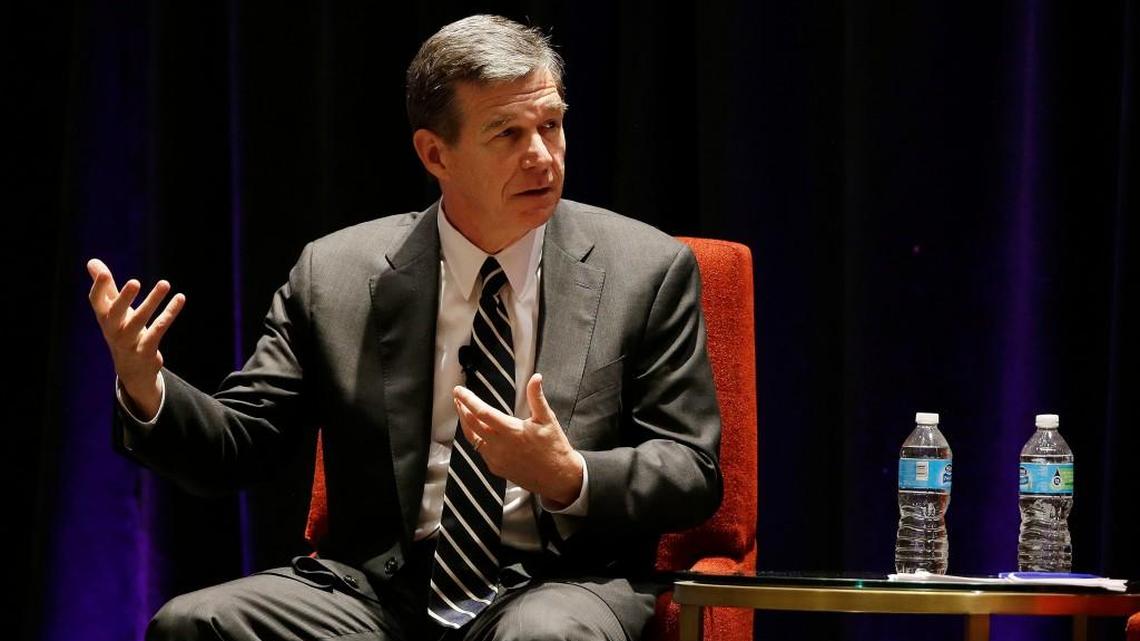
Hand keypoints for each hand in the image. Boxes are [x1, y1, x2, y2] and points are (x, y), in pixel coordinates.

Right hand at [87, 259, 184, 419]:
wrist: (131, 369)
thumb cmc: (121, 332)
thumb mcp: (112, 311)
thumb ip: (105, 287)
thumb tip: (92, 262)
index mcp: (104, 318)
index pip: (96, 301)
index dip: (98, 287)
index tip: (103, 272)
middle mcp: (113, 330)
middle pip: (116, 312)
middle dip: (124, 298)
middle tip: (134, 281)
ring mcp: (129, 342)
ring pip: (141, 320)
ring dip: (153, 301)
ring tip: (165, 283)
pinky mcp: (146, 350)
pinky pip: (159, 329)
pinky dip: (170, 313)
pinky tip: (180, 298)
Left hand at [453, 373, 583, 507]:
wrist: (558, 477)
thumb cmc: (554, 448)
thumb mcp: (548, 419)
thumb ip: (537, 397)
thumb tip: (535, 377)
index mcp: (512, 432)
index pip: (482, 412)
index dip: (468, 400)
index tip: (459, 390)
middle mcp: (500, 446)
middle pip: (471, 425)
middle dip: (462, 409)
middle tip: (458, 397)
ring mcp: (496, 459)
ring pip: (472, 439)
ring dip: (466, 423)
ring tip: (463, 411)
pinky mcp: (496, 468)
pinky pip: (480, 450)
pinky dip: (475, 437)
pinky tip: (477, 430)